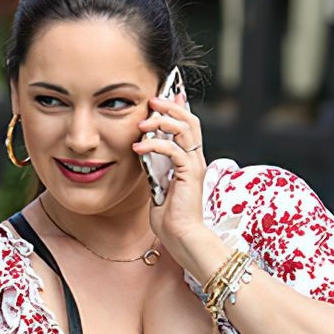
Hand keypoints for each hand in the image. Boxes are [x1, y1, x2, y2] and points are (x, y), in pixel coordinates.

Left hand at [134, 91, 209, 258]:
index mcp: (190, 161)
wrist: (181, 237)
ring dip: (162, 120)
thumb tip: (144, 156)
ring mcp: (194, 165)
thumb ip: (155, 170)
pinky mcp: (189, 174)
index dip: (178, 108)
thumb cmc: (171, 219)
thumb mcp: (158, 187)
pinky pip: (173, 149)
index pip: (188, 126)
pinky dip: (154, 145)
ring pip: (184, 129)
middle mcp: (195, 159)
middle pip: (190, 120)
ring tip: (143, 122)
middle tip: (153, 100)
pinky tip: (138, 148)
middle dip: (171, 106)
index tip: (163, 96)